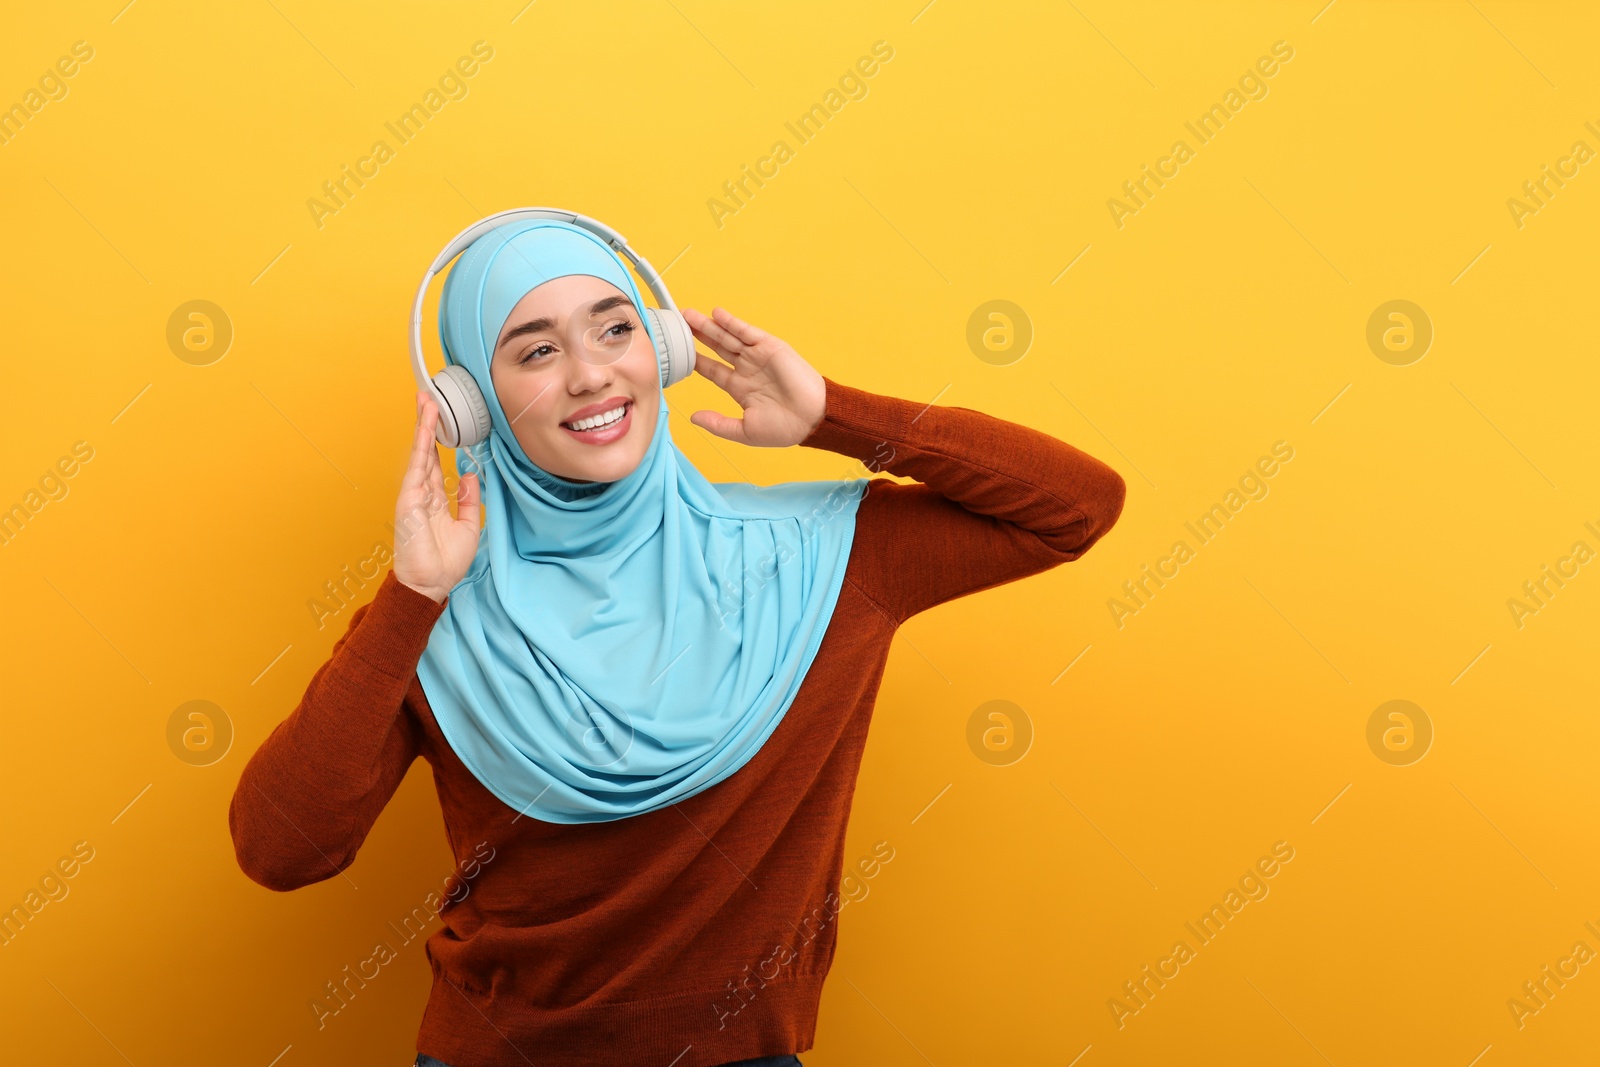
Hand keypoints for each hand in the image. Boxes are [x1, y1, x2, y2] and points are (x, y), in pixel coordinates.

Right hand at [393, 391, 481, 603]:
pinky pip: (417, 463)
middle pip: (425, 450)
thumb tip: (470, 475)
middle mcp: (422, 492)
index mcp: (435, 499)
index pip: (435, 462)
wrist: (431, 585)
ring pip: (420, 451)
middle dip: (427, 423)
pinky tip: (426, 424)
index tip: (440, 418)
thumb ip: (468, 500)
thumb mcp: (468, 527)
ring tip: (427, 399)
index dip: (438, 440)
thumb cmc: (445, 563)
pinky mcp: (409, 497)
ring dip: (424, 425)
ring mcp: (413, 493)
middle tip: (428, 396)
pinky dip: (421, 442)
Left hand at [682, 307, 825, 446]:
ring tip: (689, 315)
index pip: (712, 370)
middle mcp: (748, 369)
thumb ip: (718, 424)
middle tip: (679, 325)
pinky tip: (716, 314)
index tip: (677, 353)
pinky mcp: (770, 347)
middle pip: (717, 349)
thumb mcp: (745, 431)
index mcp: (741, 388)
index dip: (695, 361)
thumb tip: (693, 418)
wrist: (812, 419)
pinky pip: (747, 332)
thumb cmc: (784, 429)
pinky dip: (732, 322)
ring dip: (709, 326)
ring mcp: (758, 357)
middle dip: (698, 337)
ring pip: (728, 337)